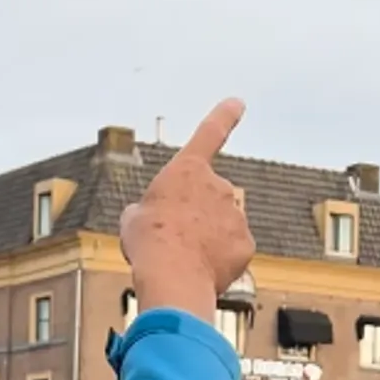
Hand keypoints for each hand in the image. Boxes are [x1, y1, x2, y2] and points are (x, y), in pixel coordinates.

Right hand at [122, 98, 254, 317]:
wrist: (173, 276)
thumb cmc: (148, 242)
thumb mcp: (133, 219)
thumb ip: (150, 210)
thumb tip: (153, 219)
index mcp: (187, 170)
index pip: (209, 134)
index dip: (224, 116)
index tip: (238, 102)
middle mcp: (219, 186)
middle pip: (209, 198)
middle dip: (195, 216)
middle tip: (172, 240)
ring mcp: (236, 215)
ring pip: (221, 227)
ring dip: (206, 240)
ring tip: (183, 260)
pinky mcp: (246, 244)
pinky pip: (232, 251)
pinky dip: (220, 261)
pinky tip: (201, 272)